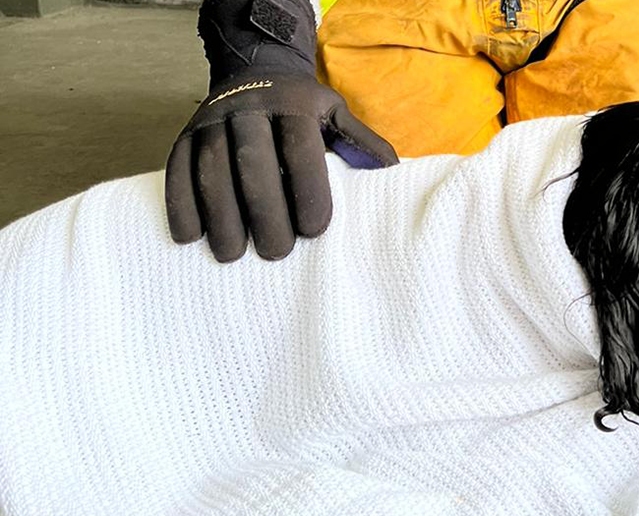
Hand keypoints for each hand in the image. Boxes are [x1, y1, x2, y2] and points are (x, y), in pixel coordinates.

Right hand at [166, 73, 398, 261]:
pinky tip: (189, 238)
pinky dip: (180, 204)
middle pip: (252, 162)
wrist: (255, 69)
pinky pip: (176, 169)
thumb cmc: (303, 108)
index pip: (300, 149)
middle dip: (264, 211)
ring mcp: (213, 120)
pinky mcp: (184, 134)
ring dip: (220, 215)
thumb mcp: (336, 114)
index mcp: (294, 105)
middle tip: (276, 252)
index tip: (314, 231)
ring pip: (211, 168)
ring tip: (232, 255)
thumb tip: (394, 173)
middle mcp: (250, 108)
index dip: (308, 190)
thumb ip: (361, 142)